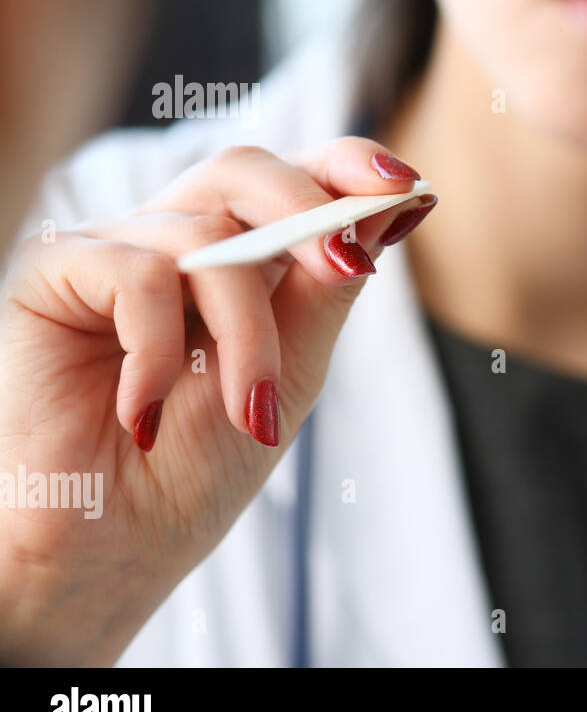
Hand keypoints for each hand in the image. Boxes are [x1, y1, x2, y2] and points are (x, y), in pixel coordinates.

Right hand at [0, 137, 435, 663]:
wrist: (116, 545)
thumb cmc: (200, 465)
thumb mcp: (292, 370)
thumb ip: (331, 286)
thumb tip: (396, 204)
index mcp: (240, 259)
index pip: (295, 179)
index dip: (348, 165)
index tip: (406, 184)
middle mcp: (177, 241)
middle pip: (246, 172)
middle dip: (308, 210)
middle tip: (348, 263)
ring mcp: (115, 251)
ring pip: (207, 236)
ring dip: (246, 334)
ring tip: (244, 410)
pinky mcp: (55, 272)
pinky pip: (137, 272)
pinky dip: (158, 348)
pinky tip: (143, 412)